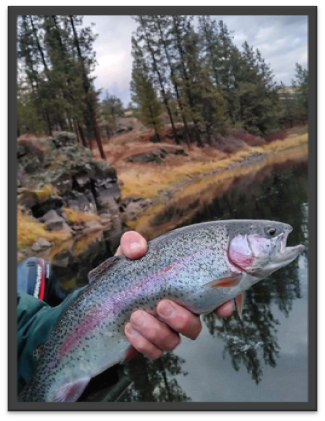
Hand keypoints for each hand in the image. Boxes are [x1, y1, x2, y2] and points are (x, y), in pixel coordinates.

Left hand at [115, 231, 234, 360]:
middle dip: (181, 320)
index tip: (222, 309)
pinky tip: (129, 329)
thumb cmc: (128, 268)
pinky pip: (153, 352)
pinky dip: (142, 343)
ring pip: (173, 342)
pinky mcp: (147, 343)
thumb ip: (133, 243)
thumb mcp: (130, 251)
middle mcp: (178, 312)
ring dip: (157, 332)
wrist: (108, 292)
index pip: (215, 298)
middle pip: (193, 327)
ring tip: (136, 316)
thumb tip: (138, 249)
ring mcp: (164, 329)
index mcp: (183, 288)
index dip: (224, 305)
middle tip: (162, 305)